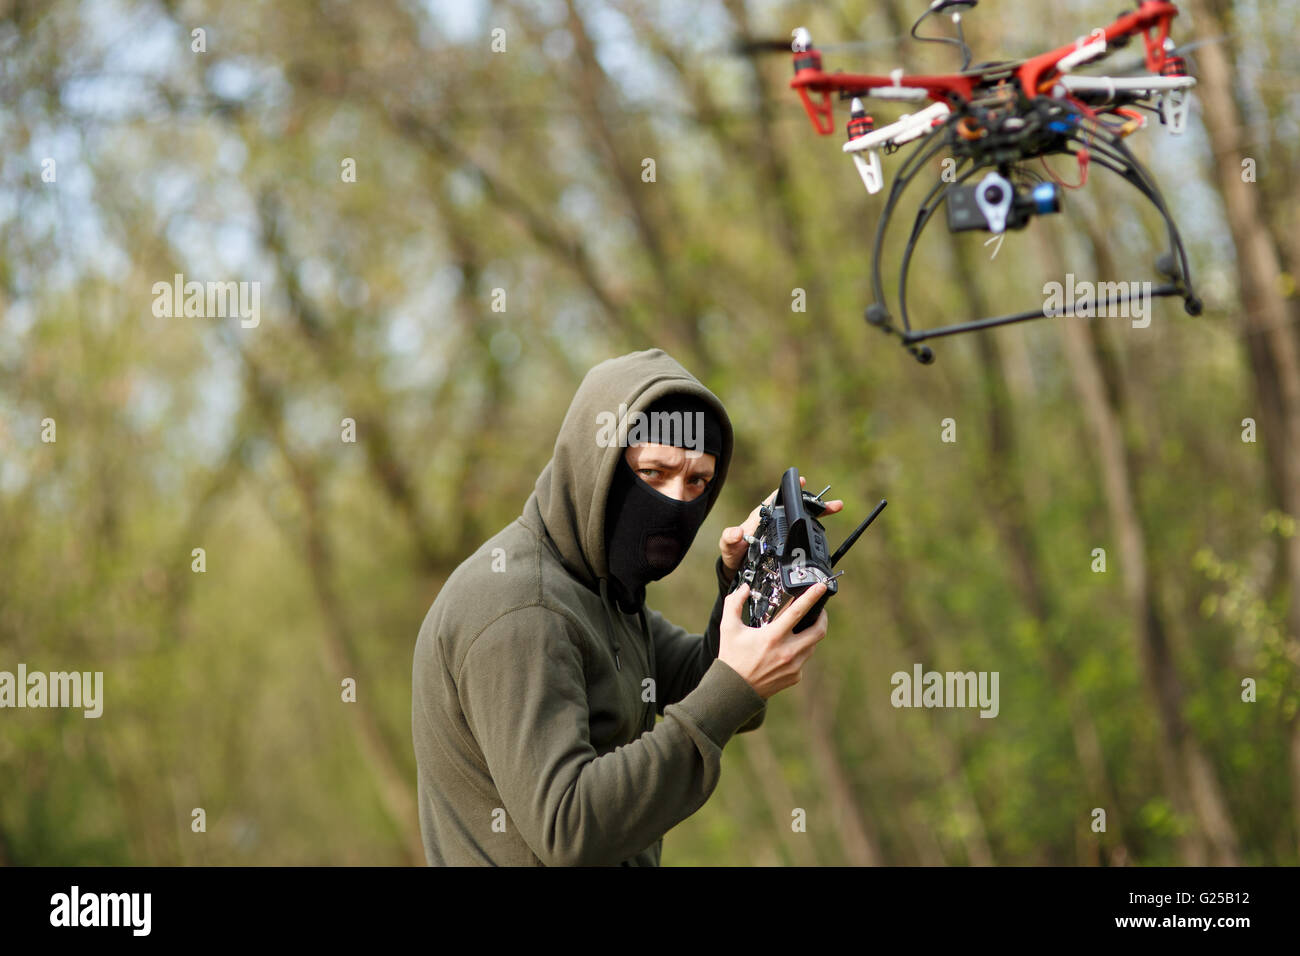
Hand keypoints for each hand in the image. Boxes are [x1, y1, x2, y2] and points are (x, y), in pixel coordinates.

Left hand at [718, 476, 842, 584]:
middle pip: (795, 507)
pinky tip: (825, 532)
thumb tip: (737, 532)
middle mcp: (773, 521)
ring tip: (835, 508)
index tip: (802, 481)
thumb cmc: (732, 552)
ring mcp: (781, 532)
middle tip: (830, 501)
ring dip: (818, 513)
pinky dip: (814, 532)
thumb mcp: (728, 545)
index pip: (775, 498)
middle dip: (813, 501)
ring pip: (802, 518)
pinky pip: (802, 535)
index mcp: (760, 517)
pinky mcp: (786, 543)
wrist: (737, 569)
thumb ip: (730, 538)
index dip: (788, 489)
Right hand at [718, 580, 829, 698]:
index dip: (812, 596)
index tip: (822, 587)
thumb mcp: (728, 628)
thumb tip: (744, 588)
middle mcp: (787, 651)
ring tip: (802, 629)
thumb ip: (734, 603)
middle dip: (822, 617)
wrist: (735, 690)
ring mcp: (793, 666)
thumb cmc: (732, 657)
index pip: (798, 611)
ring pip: (813, 645)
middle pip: (818, 630)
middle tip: (819, 610)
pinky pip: (804, 659)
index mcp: (773, 636)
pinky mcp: (795, 676)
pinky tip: (788, 649)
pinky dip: (800, 650)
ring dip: (811, 634)